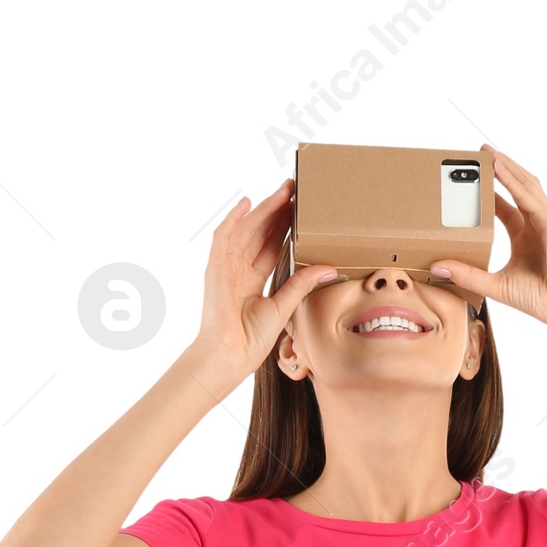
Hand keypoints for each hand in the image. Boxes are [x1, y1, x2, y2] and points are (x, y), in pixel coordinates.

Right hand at [192, 181, 336, 387]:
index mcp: (253, 281)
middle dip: (277, 211)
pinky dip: (233, 218)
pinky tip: (246, 202)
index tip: (301, 209)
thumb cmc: (250, 341)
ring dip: (263, 209)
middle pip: (260, 233)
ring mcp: (226, 268)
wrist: (229, 356)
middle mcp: (238, 270)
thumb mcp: (284, 307)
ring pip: (246, 230)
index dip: (286, 227)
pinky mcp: (216, 268)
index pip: (272, 246)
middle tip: (296, 189)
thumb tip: (330, 269)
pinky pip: (224, 237)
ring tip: (283, 191)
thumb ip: (302, 285)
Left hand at [429, 147, 546, 331]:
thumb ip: (467, 274)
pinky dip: (513, 181)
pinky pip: (528, 195)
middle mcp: (535, 225)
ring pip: (525, 185)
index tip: (474, 181)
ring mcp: (545, 221)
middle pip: (517, 188)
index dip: (491, 193)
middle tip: (481, 154)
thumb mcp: (494, 285)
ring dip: (508, 167)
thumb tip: (438, 267)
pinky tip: (499, 168)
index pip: (505, 207)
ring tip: (489, 153)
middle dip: (501, 170)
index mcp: (524, 238)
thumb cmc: (539, 299)